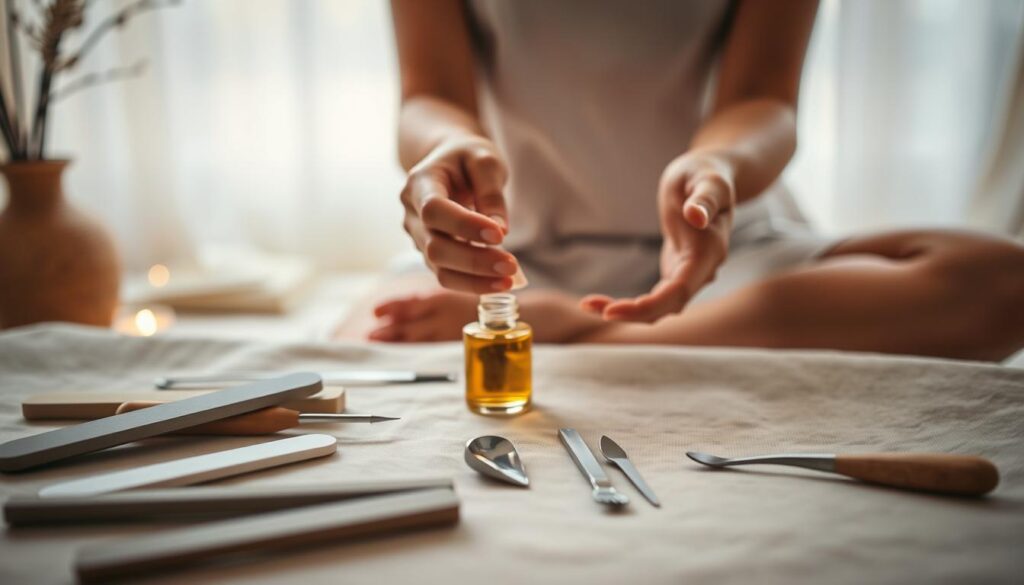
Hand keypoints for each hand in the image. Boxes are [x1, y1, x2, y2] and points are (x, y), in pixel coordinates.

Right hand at [400, 135, 519, 293]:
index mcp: (420, 182)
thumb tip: (499, 230)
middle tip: (511, 265)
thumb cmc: (467, 158)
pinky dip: (473, 283)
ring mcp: (418, 236)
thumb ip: (491, 191)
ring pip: (439, 268)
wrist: (448, 164)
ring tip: (509, 279)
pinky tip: (500, 282)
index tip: (499, 234)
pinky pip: (448, 276)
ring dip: (475, 278)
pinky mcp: (430, 253)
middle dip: (474, 260)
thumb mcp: (485, 160)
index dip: (464, 225)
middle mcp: (412, 212)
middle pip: (435, 247)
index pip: (434, 210)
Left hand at [581, 152, 735, 321]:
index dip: (648, 306)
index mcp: (711, 251)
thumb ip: (705, 198)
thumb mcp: (706, 178)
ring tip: (587, 305)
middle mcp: (704, 271)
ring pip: (660, 309)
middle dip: (630, 313)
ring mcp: (690, 276)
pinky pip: (655, 299)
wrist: (710, 180)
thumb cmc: (705, 175)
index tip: (613, 311)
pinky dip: (630, 305)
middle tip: (588, 306)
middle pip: (667, 307)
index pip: (679, 291)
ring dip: (626, 312)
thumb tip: (696, 216)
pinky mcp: (676, 275)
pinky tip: (601, 302)